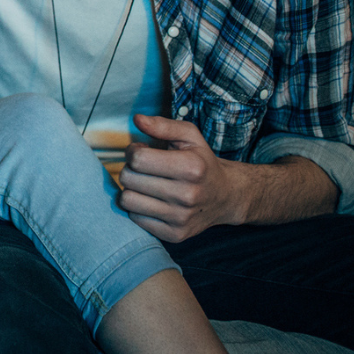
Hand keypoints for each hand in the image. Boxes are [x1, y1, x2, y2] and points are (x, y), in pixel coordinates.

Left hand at [118, 114, 247, 241]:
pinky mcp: (174, 235)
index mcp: (191, 168)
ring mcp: (181, 218)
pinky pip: (135, 219)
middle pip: (129, 179)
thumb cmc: (202, 162)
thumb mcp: (190, 136)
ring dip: (132, 190)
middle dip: (131, 170)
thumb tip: (137, 119)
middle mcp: (187, 195)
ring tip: (147, 184)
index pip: (137, 159)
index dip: (133, 151)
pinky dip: (138, 208)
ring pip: (128, 200)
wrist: (226, 196)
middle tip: (145, 169)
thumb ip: (163, 125)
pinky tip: (153, 201)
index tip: (143, 151)